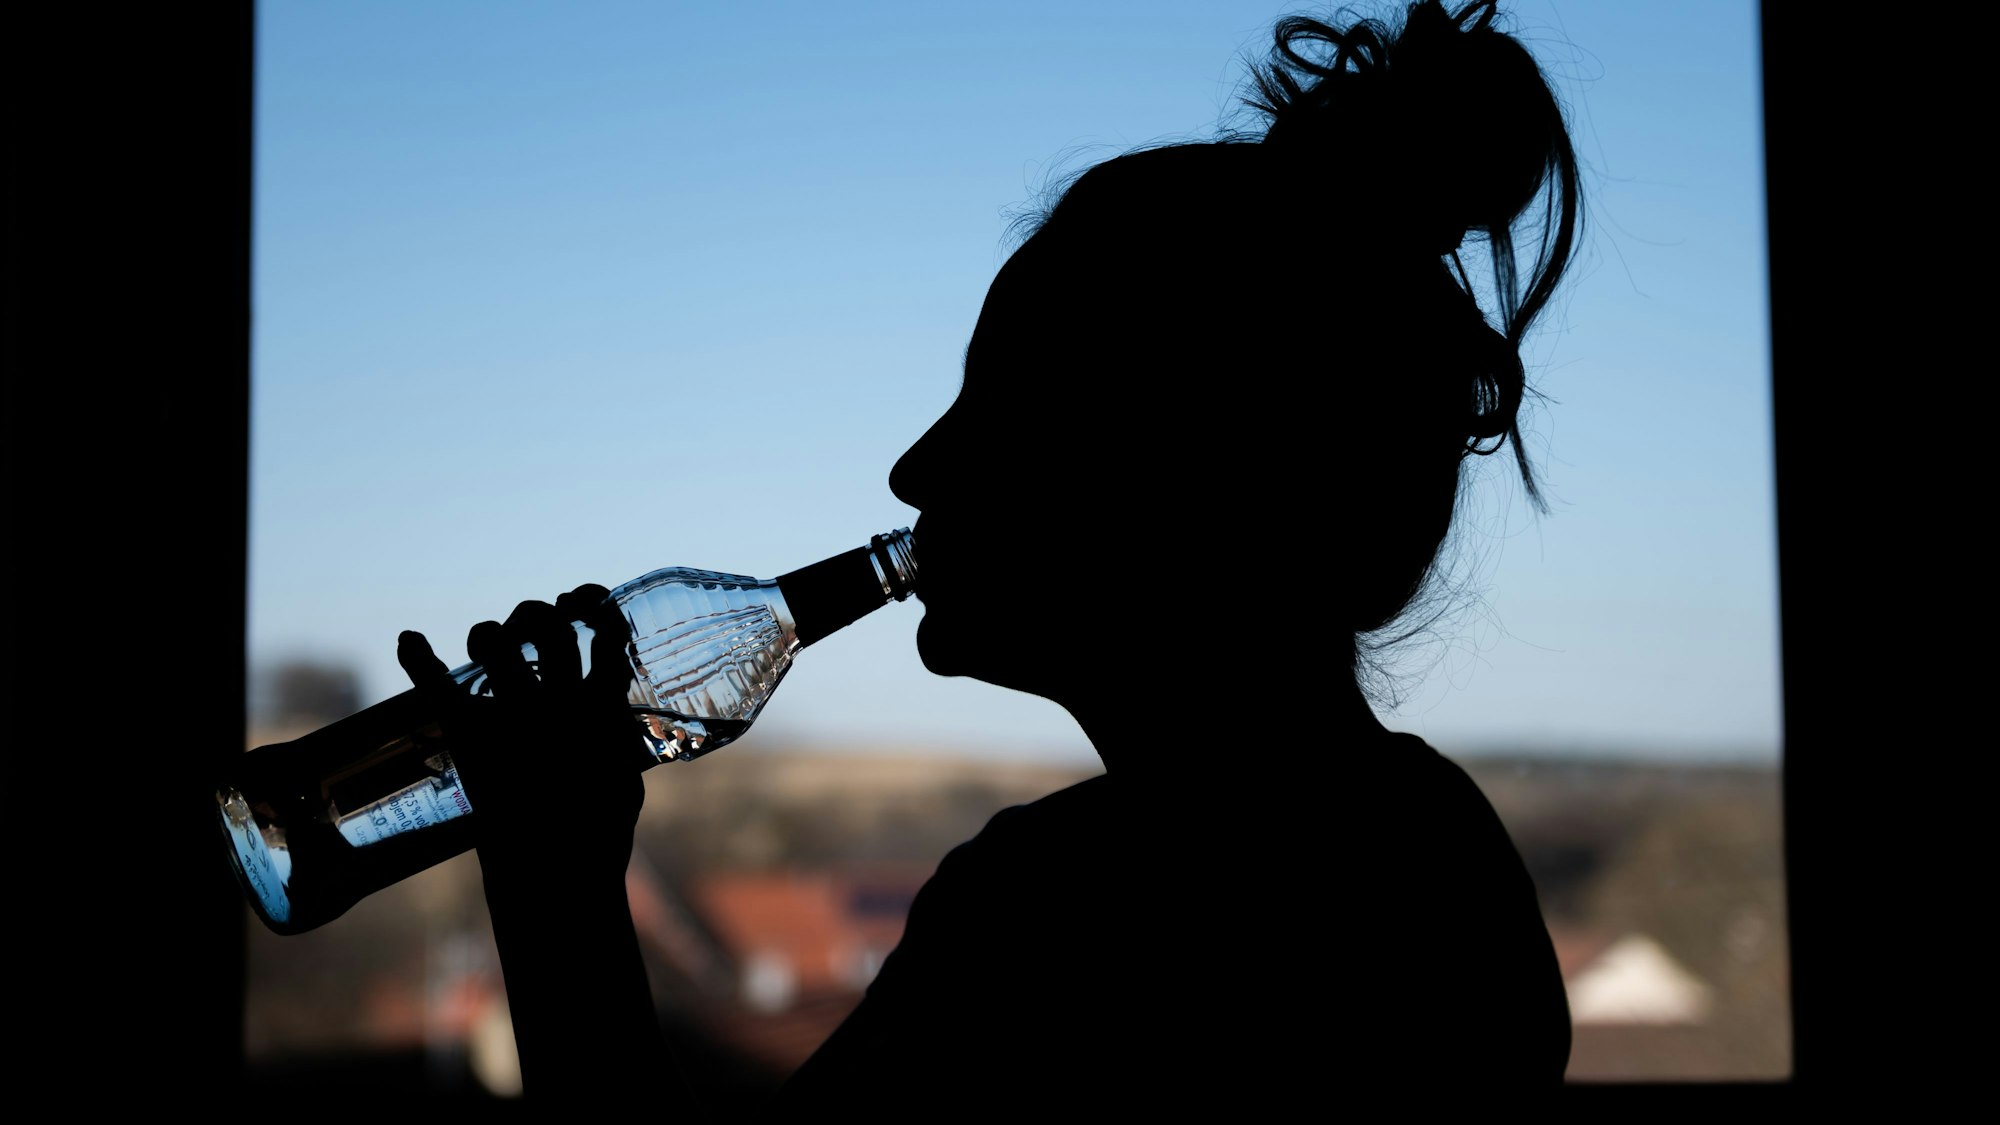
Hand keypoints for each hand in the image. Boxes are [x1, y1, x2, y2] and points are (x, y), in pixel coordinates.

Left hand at [397, 584, 643, 887]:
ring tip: (484, 643)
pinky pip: (439, 685)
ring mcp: (514, 714)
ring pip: (500, 641)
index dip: (596, 611)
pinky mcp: (472, 736)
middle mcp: (558, 699)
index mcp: (602, 707)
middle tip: (526, 630)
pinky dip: (418, 658)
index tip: (586, 607)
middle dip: (536, 615)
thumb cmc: (597, 835)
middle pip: (548, 626)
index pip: (605, 635)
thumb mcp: (625, 781)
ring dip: (489, 633)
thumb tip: (612, 725)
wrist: (557, 872)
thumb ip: (616, 745)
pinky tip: (408, 639)